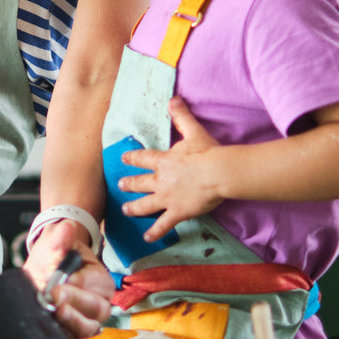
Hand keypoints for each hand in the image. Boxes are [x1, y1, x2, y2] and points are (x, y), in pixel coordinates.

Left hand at [23, 218, 114, 338]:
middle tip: (54, 300)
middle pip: (95, 311)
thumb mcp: (56, 241)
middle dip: (74, 307)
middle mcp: (99, 302)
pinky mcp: (72, 330)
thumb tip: (66, 228)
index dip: (76, 287)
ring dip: (72, 326)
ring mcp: (87, 319)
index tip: (58, 287)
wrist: (49, 265)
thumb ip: (61, 237)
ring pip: (87, 328)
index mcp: (100, 280)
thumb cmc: (57, 253)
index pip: (92, 285)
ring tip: (57, 317)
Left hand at [119, 96, 226, 240]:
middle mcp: (160, 180)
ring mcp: (166, 198)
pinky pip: (163, 224)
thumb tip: (173, 99)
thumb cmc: (207, 152)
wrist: (218, 172)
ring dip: (134, 208)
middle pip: (139, 182)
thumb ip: (181, 116)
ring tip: (126, 210)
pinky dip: (154, 232)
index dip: (131, 158)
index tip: (123, 159)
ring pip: (145, 204)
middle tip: (121, 186)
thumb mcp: (193, 131)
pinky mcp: (177, 212)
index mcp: (162, 161)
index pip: (141, 158)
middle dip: (128, 184)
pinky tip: (147, 238)